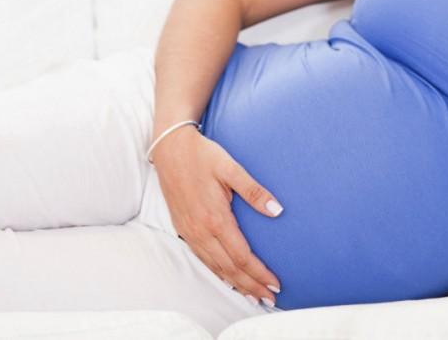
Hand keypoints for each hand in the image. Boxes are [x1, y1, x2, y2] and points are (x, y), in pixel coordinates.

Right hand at [153, 130, 282, 305]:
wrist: (170, 148)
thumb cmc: (202, 155)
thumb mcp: (231, 168)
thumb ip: (254, 191)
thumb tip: (277, 210)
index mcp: (215, 218)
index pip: (242, 256)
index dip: (259, 273)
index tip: (276, 283)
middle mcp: (201, 231)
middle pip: (230, 268)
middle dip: (251, 285)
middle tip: (270, 298)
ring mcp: (190, 232)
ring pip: (215, 267)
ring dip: (236, 283)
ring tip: (253, 295)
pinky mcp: (183, 228)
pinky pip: (202, 258)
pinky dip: (217, 272)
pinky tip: (227, 277)